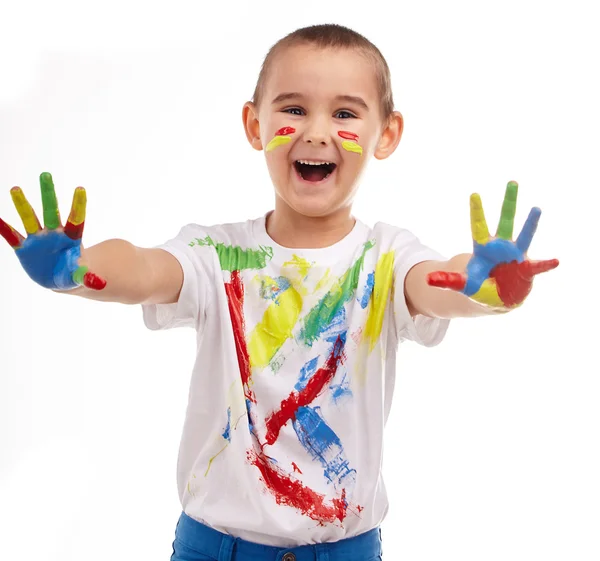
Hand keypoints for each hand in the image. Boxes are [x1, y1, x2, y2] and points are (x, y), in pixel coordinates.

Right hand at [0, 172, 105, 289]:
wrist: (59, 279)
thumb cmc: (73, 273)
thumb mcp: (81, 277)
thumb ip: (88, 278)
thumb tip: (100, 284)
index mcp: (71, 238)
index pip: (76, 219)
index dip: (78, 205)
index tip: (81, 189)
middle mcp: (54, 233)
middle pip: (51, 211)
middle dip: (48, 194)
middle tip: (46, 174)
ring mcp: (38, 238)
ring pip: (29, 218)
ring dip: (22, 205)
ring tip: (15, 189)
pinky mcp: (24, 247)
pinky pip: (12, 236)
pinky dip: (4, 228)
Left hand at [427, 181, 557, 308]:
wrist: (497, 299)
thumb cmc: (479, 287)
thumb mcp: (463, 284)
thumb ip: (448, 281)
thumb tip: (427, 279)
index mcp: (483, 248)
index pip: (478, 227)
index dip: (477, 212)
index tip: (474, 194)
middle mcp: (501, 247)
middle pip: (505, 221)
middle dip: (508, 203)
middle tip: (512, 182)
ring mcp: (516, 255)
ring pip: (524, 235)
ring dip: (530, 223)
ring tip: (536, 208)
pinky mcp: (527, 269)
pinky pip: (537, 266)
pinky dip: (546, 265)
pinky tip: (555, 261)